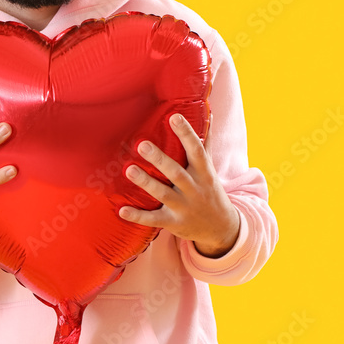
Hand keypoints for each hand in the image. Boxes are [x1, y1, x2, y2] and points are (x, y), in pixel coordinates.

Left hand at [118, 113, 240, 257]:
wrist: (221, 229)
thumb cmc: (210, 191)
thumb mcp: (210, 169)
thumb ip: (205, 143)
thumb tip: (209, 114)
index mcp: (204, 173)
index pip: (196, 151)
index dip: (186, 133)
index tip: (174, 117)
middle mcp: (194, 189)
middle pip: (176, 172)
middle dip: (160, 159)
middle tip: (142, 145)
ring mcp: (184, 207)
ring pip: (163, 194)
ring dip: (146, 182)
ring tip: (129, 169)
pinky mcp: (173, 223)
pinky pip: (154, 219)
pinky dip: (138, 216)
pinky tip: (122, 210)